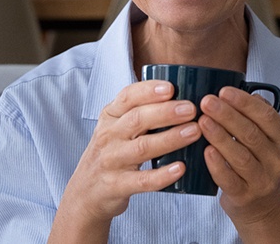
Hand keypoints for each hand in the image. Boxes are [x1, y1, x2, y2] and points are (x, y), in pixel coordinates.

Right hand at [61, 80, 201, 223]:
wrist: (84, 192)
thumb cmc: (111, 151)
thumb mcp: (116, 126)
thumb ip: (139, 111)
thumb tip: (180, 93)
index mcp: (110, 116)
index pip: (128, 96)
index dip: (149, 90)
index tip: (171, 87)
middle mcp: (108, 135)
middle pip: (138, 119)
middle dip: (166, 112)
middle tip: (191, 109)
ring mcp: (111, 161)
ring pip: (142, 147)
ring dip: (170, 138)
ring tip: (194, 131)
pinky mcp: (117, 185)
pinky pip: (142, 180)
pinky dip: (162, 175)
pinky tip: (181, 168)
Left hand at [199, 87, 279, 228]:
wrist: (260, 203)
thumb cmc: (256, 158)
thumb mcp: (263, 134)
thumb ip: (252, 113)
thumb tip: (231, 92)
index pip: (266, 116)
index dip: (244, 102)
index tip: (223, 91)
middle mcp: (277, 160)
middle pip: (251, 134)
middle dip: (227, 115)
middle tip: (207, 102)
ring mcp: (262, 180)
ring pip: (241, 156)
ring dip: (220, 137)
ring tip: (203, 121)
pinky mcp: (245, 196)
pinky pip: (230, 180)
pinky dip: (218, 165)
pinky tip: (206, 151)